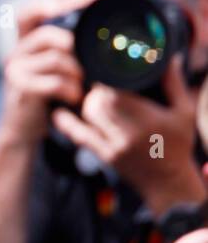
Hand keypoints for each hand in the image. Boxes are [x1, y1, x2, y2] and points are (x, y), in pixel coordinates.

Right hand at [0, 0, 82, 146]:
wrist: (23, 132)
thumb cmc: (48, 101)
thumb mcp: (54, 73)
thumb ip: (66, 54)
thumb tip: (102, 37)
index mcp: (24, 46)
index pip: (26, 15)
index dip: (43, 7)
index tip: (64, 11)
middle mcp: (16, 54)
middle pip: (50, 35)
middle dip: (76, 48)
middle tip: (91, 65)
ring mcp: (15, 70)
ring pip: (57, 59)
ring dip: (78, 74)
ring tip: (83, 87)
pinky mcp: (20, 88)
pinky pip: (55, 82)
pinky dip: (71, 90)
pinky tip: (74, 99)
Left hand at [50, 54, 206, 214]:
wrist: (169, 184)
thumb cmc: (178, 145)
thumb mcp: (184, 114)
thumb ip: (174, 84)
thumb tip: (170, 57)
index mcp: (149, 120)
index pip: (116, 93)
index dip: (106, 78)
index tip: (105, 67)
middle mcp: (129, 134)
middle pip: (97, 103)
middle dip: (93, 88)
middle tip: (92, 77)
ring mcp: (114, 146)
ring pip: (87, 116)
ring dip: (83, 101)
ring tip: (84, 91)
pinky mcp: (104, 156)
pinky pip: (79, 136)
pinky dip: (66, 122)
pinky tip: (58, 112)